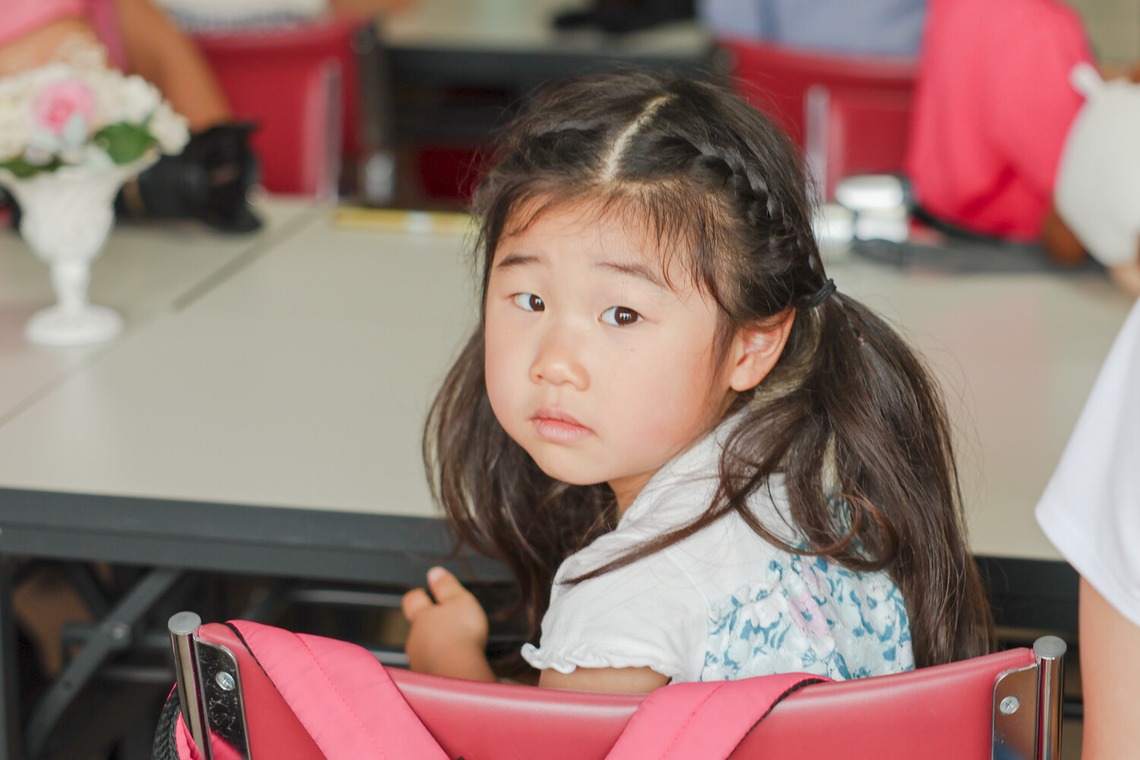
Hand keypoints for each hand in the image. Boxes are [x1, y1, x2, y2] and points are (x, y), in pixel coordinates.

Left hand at [402, 566, 494, 681]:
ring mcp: (418, 662)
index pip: (412, 601)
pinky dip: (441, 665)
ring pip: (424, 649)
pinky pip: (432, 669)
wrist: (459, 674)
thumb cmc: (461, 634)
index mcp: (422, 617)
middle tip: (446, 623)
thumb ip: (446, 586)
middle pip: (417, 628)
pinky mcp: (426, 682)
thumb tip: (434, 572)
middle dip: (429, 624)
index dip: (417, 596)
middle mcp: (415, 639)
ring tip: (455, 648)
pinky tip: (454, 667)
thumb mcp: (459, 600)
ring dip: (436, 647)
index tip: (423, 593)